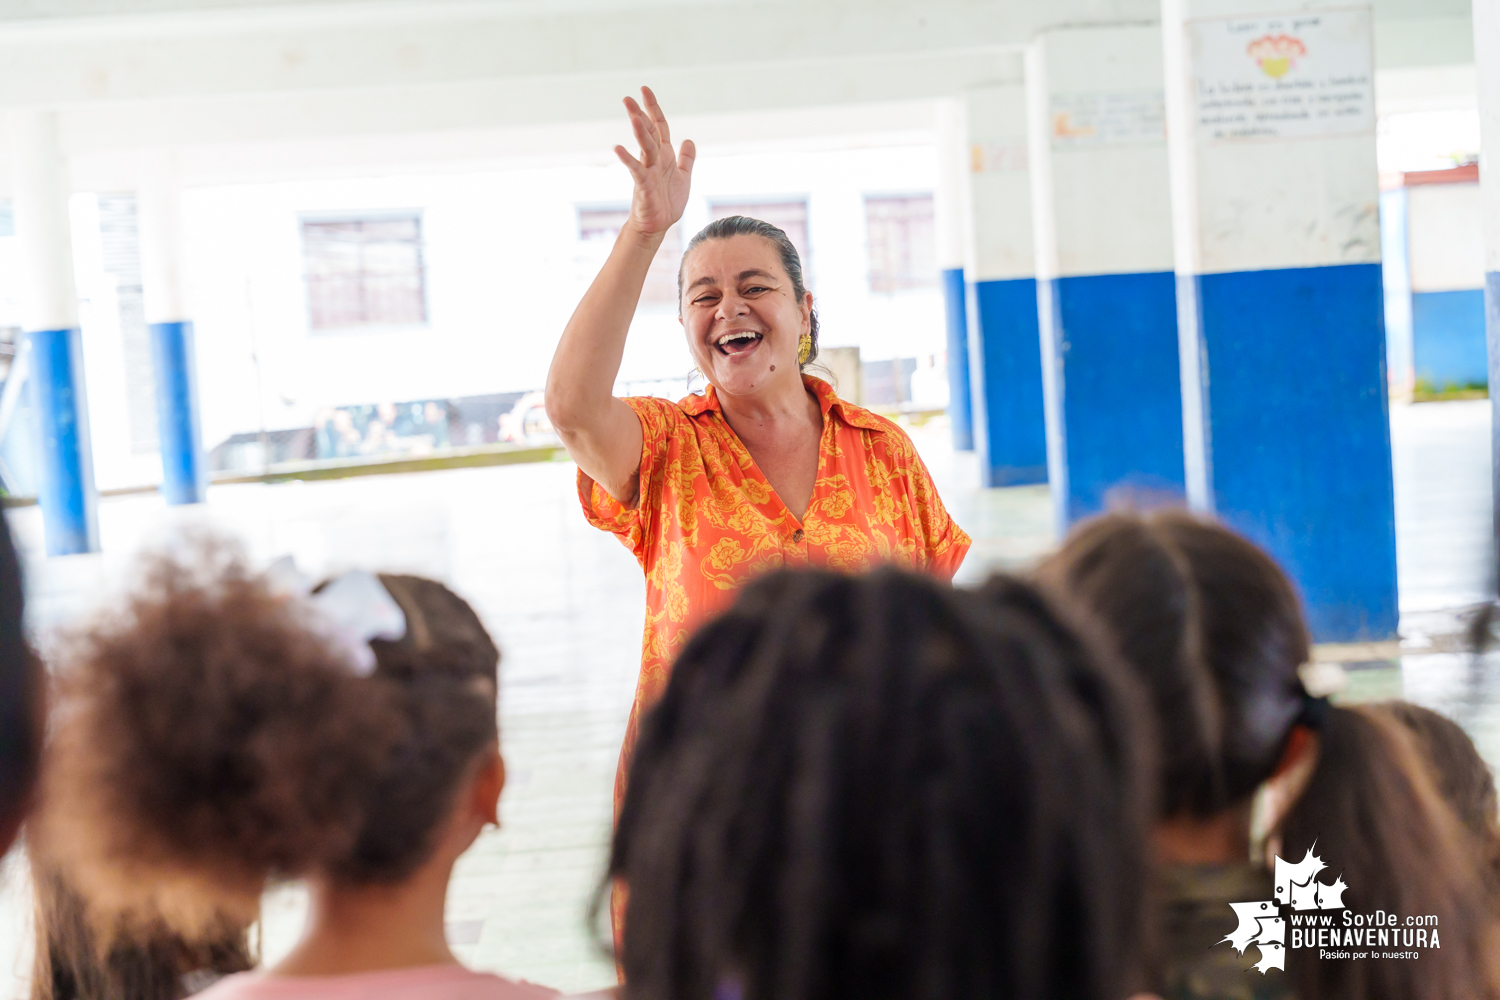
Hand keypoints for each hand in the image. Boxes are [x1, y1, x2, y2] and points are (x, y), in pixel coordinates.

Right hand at [615, 86, 694, 239]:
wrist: (659, 225)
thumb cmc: (667, 202)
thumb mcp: (683, 177)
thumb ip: (686, 158)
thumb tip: (689, 140)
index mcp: (665, 155)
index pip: (659, 126)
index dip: (653, 108)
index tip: (644, 89)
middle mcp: (655, 159)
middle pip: (647, 132)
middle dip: (639, 114)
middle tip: (627, 98)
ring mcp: (648, 171)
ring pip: (644, 146)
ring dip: (639, 131)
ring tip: (632, 114)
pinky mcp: (643, 185)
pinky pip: (635, 170)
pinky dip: (628, 159)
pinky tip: (618, 148)